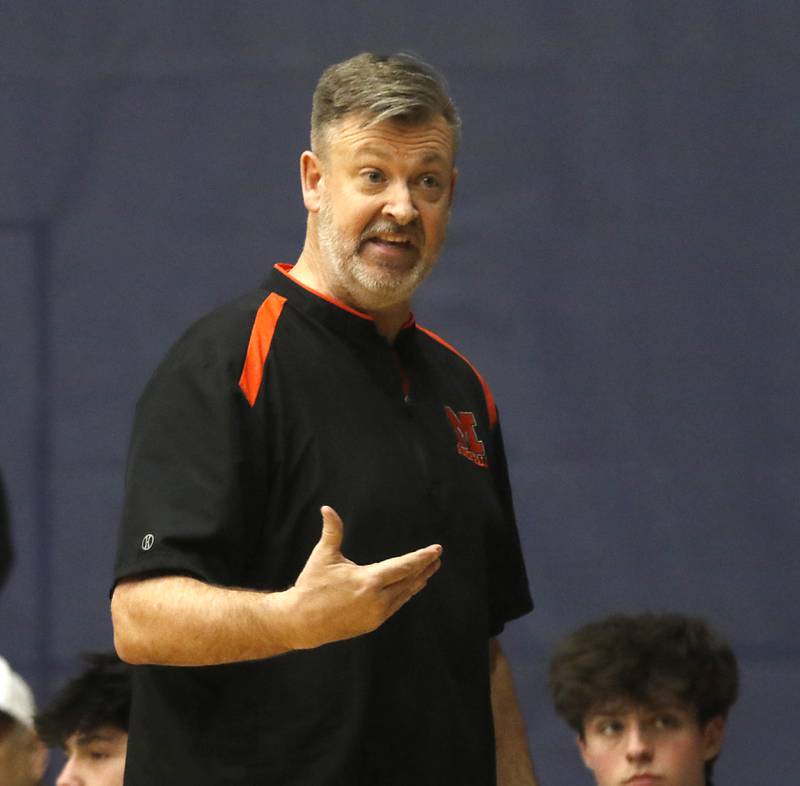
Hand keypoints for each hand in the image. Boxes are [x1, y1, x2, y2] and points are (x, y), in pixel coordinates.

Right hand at [283, 506, 441, 648]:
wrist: (301, 622)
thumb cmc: (311, 586)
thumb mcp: (323, 556)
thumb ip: (332, 531)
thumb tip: (327, 508)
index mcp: (369, 581)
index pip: (404, 566)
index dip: (422, 557)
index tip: (437, 550)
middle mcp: (377, 599)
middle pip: (409, 581)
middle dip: (425, 568)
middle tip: (437, 557)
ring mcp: (376, 614)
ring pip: (404, 595)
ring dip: (417, 581)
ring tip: (429, 571)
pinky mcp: (372, 623)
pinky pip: (395, 605)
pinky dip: (405, 594)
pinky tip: (410, 587)